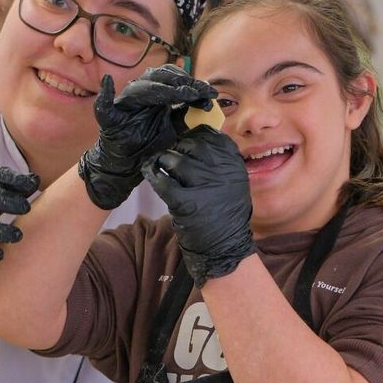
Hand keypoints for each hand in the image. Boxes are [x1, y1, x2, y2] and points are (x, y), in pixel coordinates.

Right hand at [79, 64, 216, 209]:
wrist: (129, 164)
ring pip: (139, 87)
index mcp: (156, 93)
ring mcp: (124, 103)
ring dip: (160, 88)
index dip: (192, 84)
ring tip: (179, 93)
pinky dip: (104, 93)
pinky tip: (107, 82)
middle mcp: (139, 93)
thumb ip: (187, 115)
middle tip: (197, 92)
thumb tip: (207, 102)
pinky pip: (104, 105)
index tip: (210, 93)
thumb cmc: (151, 144)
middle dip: (180, 83)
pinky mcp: (110, 117)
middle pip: (158, 76)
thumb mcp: (175, 129)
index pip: (174, 79)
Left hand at [142, 126, 255, 284]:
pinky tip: (149, 173)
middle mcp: (220, 170)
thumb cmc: (226, 212)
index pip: (209, 135)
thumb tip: (194, 140)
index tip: (185, 142)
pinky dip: (152, 175)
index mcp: (232, 163)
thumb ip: (218, 160)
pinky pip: (162, 181)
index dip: (192, 136)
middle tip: (170, 156)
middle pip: (190, 144)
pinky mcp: (185, 202)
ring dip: (163, 160)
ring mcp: (203, 185)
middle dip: (177, 148)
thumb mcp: (233, 181)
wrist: (225, 247)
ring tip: (159, 164)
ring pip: (175, 160)